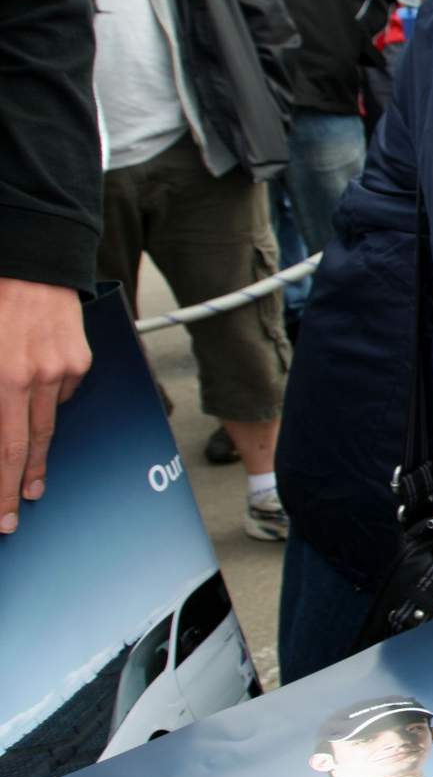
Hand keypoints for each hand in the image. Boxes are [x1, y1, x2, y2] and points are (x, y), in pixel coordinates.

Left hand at [0, 279, 90, 533]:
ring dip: (37, 458)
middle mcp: (32, 377)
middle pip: (28, 446)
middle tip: (13, 516)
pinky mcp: (80, 358)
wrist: (29, 259)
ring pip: (48, 422)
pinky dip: (48, 399)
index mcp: (1, 377)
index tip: (1, 515)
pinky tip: (36, 393)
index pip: (1, 447)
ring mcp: (61, 369)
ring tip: (32, 484)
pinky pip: (63, 391)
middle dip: (17, 487)